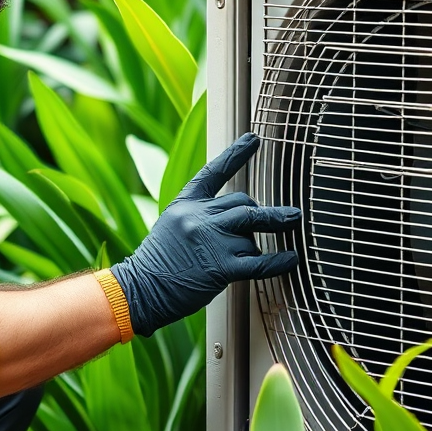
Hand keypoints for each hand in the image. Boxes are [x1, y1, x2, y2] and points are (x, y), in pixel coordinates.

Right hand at [111, 132, 300, 336]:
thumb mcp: (172, 224)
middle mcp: (198, 218)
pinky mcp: (221, 268)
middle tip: (287, 216)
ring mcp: (210, 241)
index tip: (254, 139)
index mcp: (186, 204)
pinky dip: (279, 262)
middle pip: (243, 203)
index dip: (236, 154)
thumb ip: (200, 214)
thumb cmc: (158, 263)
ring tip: (283, 237)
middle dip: (263, 213)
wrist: (140, 291)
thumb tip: (237, 213)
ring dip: (260, 240)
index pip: (214, 172)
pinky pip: (259, 262)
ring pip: (251, 231)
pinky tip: (291, 258)